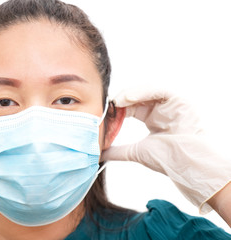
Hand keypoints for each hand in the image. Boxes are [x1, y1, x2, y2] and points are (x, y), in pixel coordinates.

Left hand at [102, 88, 230, 213]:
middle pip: (137, 98)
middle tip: (108, 105)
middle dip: (122, 100)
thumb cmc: (166, 160)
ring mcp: (170, 105)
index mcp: (152, 119)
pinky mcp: (178, 101)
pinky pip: (159, 91)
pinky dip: (143, 92)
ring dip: (130, 95)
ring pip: (146, 92)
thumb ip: (117, 151)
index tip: (105, 113)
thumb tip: (100, 154)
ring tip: (117, 101)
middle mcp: (160, 110)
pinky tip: (130, 98)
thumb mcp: (135, 152)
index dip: (117, 110)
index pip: (131, 109)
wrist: (184, 165)